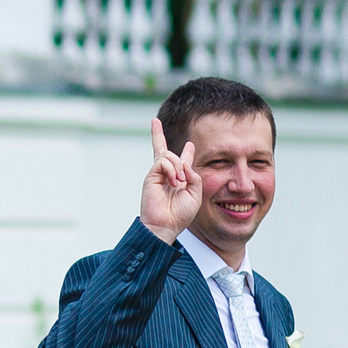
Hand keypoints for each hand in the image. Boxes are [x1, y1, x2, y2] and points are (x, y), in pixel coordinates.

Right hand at [140, 116, 199, 242]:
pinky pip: (162, 162)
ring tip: (179, 182)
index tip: (190, 144)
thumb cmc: (180, 214)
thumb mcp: (196, 194)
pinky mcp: (151, 176)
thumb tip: (183, 163)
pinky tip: (173, 182)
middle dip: (157, 135)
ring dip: (178, 166)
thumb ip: (194, 176)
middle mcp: (167, 175)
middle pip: (162, 150)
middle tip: (154, 122)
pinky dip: (171, 169)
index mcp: (180, 179)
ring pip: (168, 155)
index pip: (182, 161)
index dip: (187, 152)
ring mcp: (157, 175)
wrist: (165, 225)